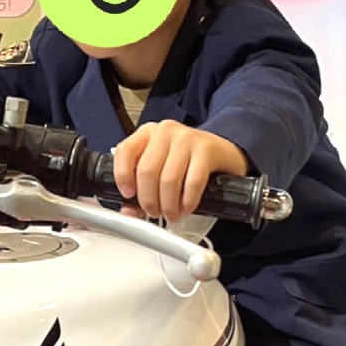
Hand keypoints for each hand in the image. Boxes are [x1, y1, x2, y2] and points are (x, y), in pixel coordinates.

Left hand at [112, 120, 248, 220]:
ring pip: (168, 179)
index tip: (128, 194)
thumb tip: (128, 212)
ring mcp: (187, 138)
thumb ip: (141, 190)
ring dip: (168, 204)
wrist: (222, 152)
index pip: (126, 151)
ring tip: (171, 213)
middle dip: (149, 199)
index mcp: (148, 133)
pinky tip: (186, 207)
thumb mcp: (161, 169)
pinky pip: (192, 182)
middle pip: (147, 170)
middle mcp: (165, 131)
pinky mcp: (206, 149)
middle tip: (154, 212)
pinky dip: (187, 201)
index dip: (123, 176)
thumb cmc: (187, 162)